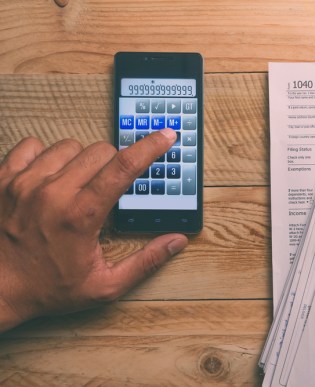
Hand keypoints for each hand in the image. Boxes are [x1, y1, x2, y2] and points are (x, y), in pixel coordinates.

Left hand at [0, 129, 187, 332]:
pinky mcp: (3, 179)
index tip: (166, 136)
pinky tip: (48, 176)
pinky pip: (31, 145)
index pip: (124, 167)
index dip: (150, 147)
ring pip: (68, 146)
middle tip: (107, 187)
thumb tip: (177, 241)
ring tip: (76, 186)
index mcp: (81, 216)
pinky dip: (45, 155)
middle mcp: (52, 193)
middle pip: (100, 151)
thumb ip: (146, 261)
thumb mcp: (105, 286)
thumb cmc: (48, 288)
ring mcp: (24, 183)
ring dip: (80, 160)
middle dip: (113, 164)